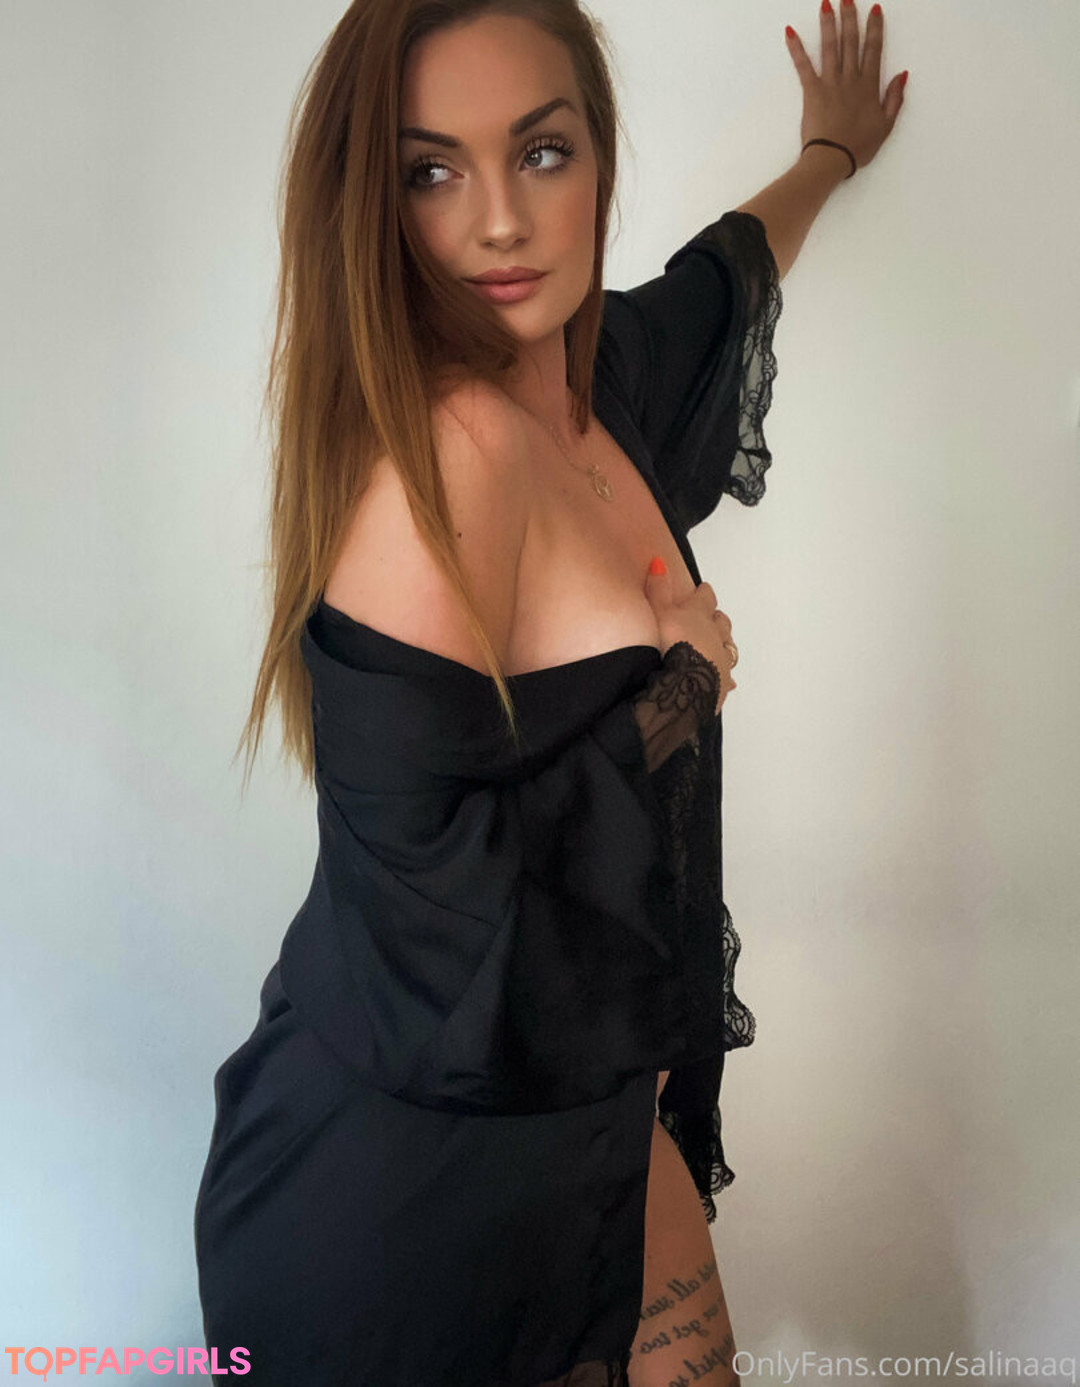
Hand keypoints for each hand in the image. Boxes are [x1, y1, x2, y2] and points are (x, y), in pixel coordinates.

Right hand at [643, 559, 736, 713]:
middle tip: (712, 615)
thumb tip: (660, 563)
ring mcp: (722, 660)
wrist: (686, 686)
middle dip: (716, 618)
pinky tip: (727, 681)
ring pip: (728, 648)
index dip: (704, 593)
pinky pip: (728, 678)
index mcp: (700, 615)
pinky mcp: (722, 684)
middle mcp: (716, 636)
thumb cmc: (673, 647)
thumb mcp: (658, 612)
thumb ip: (659, 589)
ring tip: (719, 645)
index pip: (706, 597)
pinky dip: (726, 676)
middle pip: (721, 622)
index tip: (703, 589)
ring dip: (723, 644)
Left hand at [785, 0, 906, 175]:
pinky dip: (796, 48)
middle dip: (850, 17)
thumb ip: (895, 98)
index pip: (874, 50)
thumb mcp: (886, 125)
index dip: (875, 28)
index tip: (875, 10)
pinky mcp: (811, 91)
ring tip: (826, 4)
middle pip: (851, 41)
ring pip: (830, 47)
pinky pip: (803, 65)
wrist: (832, 159)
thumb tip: (902, 74)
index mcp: (869, 86)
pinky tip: (789, 32)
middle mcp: (850, 79)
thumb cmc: (859, 146)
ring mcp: (830, 83)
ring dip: (828, 23)